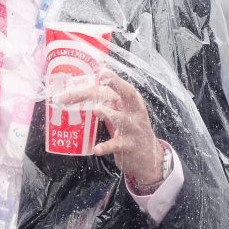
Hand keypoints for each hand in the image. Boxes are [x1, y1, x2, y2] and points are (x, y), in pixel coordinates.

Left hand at [55, 70, 163, 184]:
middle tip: (93, 81)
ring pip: (122, 118)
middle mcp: (134, 112)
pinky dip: (106, 147)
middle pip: (124, 94)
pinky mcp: (130, 147)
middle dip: (109, 86)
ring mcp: (133, 129)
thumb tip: (79, 92)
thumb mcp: (124, 113)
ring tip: (95, 110)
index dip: (110, 78)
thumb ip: (108, 102)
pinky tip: (96, 149)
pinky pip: (117, 145)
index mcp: (131, 102)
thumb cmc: (130, 130)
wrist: (149, 157)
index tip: (100, 71)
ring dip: (108, 113)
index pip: (119, 87)